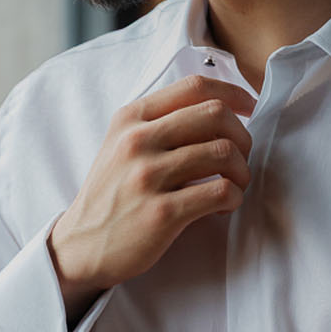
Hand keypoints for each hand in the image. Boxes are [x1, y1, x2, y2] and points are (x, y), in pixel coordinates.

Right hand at [49, 75, 255, 316]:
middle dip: (242, 135)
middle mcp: (138, 140)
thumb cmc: (112, 194)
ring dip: (242, 171)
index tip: (250, 108)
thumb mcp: (122, 144)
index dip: (234, 93)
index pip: (195, 86)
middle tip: (241, 157)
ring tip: (233, 185)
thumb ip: (160, 122)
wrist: (81, 245)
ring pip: (224, 152)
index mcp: (131, 118)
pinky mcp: (161, 212)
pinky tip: (222, 206)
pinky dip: (233, 198)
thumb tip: (218, 107)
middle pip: (216, 114)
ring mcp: (148, 176)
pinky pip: (220, 192)